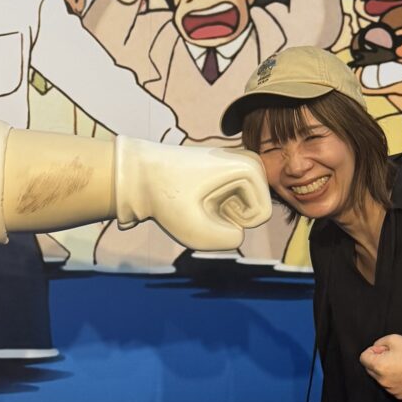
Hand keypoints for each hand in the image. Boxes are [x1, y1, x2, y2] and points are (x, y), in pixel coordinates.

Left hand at [114, 139, 269, 251]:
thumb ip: (226, 241)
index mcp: (248, 167)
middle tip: (200, 205)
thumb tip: (237, 235)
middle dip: (229, 218)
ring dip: (222, 213)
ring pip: (245, 207)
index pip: (262, 216)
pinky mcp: (229, 168)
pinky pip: (235, 200)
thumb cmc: (166, 199)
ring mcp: (240, 162)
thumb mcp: (194, 231)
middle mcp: (249, 160)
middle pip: (256, 211)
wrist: (140, 174)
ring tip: (197, 200)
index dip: (234, 224)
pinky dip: (217, 206)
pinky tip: (195, 196)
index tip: (206, 208)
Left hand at [358, 333, 401, 400]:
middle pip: (370, 369)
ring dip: (385, 371)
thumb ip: (378, 343)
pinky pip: (390, 385)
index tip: (382, 349)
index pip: (363, 358)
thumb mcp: (393, 339)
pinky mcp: (399, 395)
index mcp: (379, 366)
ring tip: (401, 364)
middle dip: (377, 361)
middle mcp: (383, 381)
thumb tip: (375, 350)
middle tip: (393, 355)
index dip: (372, 351)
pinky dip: (393, 379)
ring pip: (380, 378)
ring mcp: (391, 390)